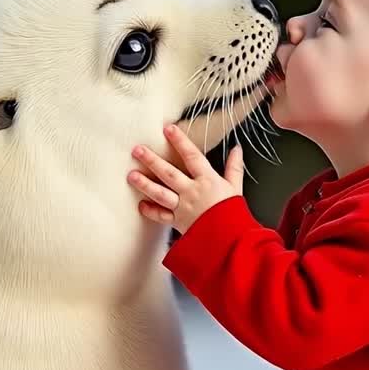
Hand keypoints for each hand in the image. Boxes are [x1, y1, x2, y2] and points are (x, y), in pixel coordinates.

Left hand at [128, 124, 243, 233]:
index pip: (192, 156)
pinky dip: (150, 211)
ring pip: (160, 193)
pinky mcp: (178, 223)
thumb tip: (237, 149)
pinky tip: (140, 205)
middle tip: (137, 150)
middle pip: (168, 173)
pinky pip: (161, 216)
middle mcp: (192, 192)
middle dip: (152, 160)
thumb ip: (234, 167)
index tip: (168, 128)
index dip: (180, 141)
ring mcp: (183, 207)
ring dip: (144, 184)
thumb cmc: (234, 214)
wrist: (232, 240)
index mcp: (208, 180)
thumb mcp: (236, 187)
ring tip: (131, 175)